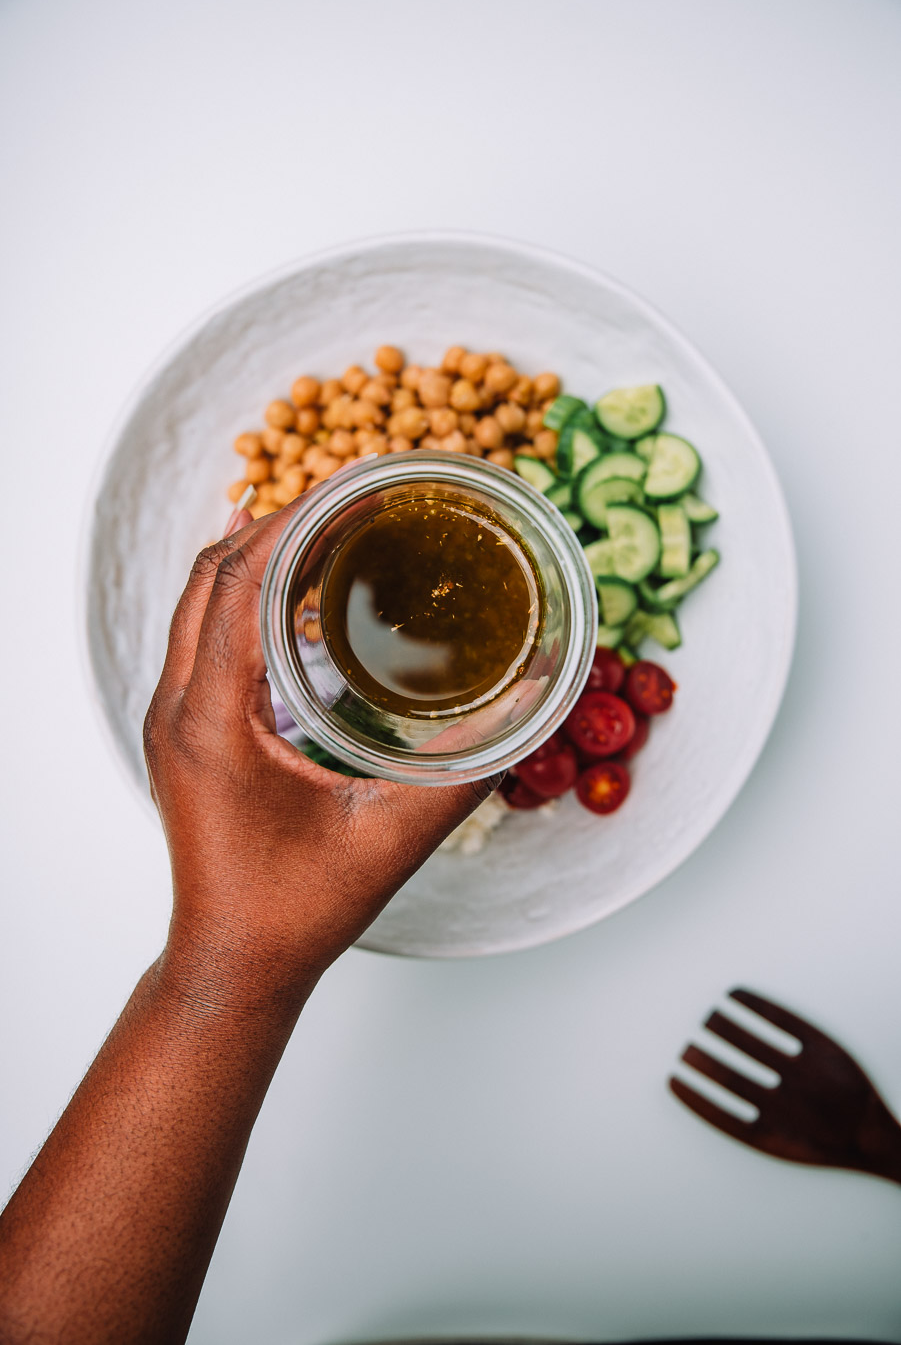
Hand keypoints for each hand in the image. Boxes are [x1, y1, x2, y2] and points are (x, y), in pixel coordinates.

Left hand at [144, 500, 497, 1007]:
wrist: (234, 966)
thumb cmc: (296, 912)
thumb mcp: (391, 838)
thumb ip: (466, 770)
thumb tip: (532, 704)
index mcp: (210, 720)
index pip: (238, 580)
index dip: (294, 518)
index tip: (354, 480)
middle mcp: (177, 707)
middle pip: (212, 573)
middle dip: (281, 519)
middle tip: (357, 490)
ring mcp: (174, 718)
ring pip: (202, 599)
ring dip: (262, 552)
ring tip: (336, 524)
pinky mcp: (188, 731)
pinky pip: (206, 632)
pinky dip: (249, 592)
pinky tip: (302, 591)